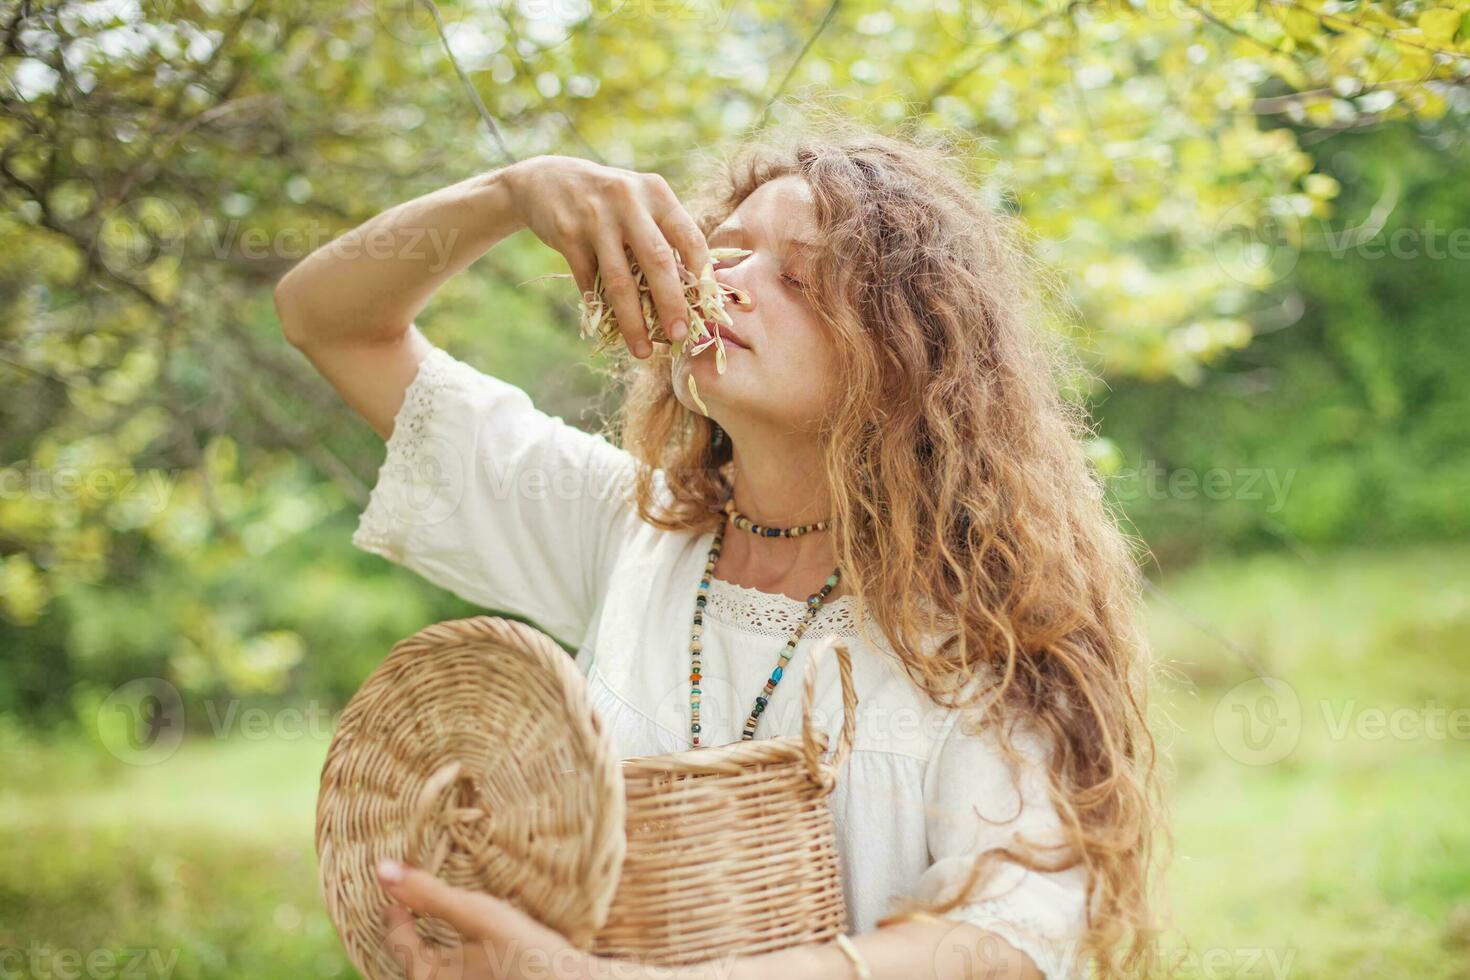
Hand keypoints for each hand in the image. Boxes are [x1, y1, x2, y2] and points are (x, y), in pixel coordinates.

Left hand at [376, 857, 606, 979]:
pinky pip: (451, 975)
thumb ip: (427, 894)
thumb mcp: (475, 914)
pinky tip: (466, 949)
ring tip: (434, 922)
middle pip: (411, 958)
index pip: (396, 938)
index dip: (395, 909)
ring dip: (428, 945)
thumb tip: (382, 870)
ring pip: (431, 969)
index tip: (397, 889)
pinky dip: (449, 959)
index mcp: (427, 975)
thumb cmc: (523, 950)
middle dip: (409, 930)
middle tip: (411, 903)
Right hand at [501, 154, 710, 358]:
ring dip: (633, 321)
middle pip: (657, 261)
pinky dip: (601, 309)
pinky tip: (611, 332)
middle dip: (671, 304)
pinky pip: (589, 282)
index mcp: (657, 194)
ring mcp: (596, 217)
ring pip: (620, 280)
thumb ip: (665, 235)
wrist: (549, 181)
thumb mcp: (641, 203)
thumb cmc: (609, 203)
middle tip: (679, 336)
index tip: (708, 310)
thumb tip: (696, 291)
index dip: (702, 277)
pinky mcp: (568, 234)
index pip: (690, 238)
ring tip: (642, 350)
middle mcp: (629, 201)